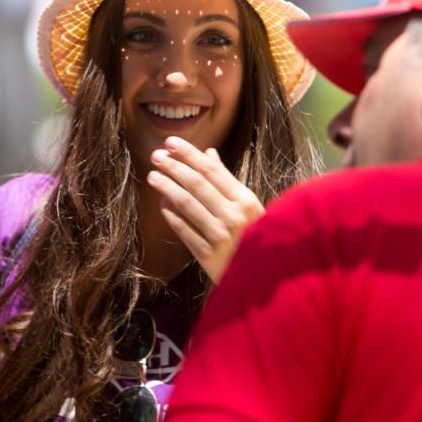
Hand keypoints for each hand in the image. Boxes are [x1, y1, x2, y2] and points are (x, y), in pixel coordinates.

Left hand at [147, 136, 263, 283]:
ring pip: (188, 206)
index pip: (212, 170)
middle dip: (174, 167)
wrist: (268, 279)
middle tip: (156, 156)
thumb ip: (228, 180)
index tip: (171, 143)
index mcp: (246, 200)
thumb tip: (209, 153)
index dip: (189, 155)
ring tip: (153, 176)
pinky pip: (185, 232)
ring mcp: (220, 237)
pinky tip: (162, 204)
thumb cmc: (259, 236)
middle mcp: (233, 216)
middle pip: (197, 184)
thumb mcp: (251, 206)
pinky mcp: (209, 257)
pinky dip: (172, 216)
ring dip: (168, 188)